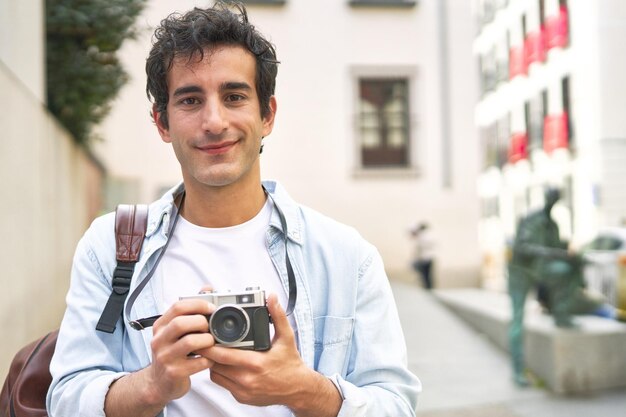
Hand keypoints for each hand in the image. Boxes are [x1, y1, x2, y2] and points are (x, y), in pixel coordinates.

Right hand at [144, 298, 216, 402]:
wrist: (158, 384)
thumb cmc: (172, 353)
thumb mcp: (175, 331)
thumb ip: (190, 311)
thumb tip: (207, 288)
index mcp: (160, 326)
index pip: (177, 307)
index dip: (198, 304)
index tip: (212, 308)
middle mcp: (159, 340)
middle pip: (181, 323)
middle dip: (201, 322)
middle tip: (210, 328)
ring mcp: (165, 357)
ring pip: (190, 342)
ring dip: (207, 340)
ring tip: (211, 343)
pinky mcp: (174, 373)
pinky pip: (198, 362)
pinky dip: (208, 359)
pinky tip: (209, 359)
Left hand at [205, 294, 341, 415]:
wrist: (298, 389)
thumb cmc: (291, 364)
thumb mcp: (286, 337)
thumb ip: (278, 316)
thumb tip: (272, 298)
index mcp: (256, 363)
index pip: (223, 355)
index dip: (211, 346)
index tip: (205, 337)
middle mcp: (247, 379)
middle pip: (215, 365)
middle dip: (210, 353)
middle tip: (207, 342)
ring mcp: (243, 391)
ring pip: (216, 376)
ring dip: (214, 364)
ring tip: (218, 352)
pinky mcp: (242, 398)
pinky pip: (223, 385)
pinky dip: (221, 374)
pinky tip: (227, 365)